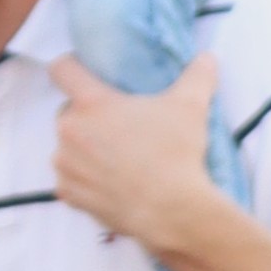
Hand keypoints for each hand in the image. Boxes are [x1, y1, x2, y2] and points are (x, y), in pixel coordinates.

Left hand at [46, 52, 229, 270]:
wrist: (175, 212)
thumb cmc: (178, 155)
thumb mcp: (191, 109)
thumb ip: (197, 77)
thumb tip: (208, 58)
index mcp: (92, 102)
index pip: (62, 69)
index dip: (72, 69)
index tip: (86, 78)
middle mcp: (70, 129)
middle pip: (68, 111)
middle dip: (87, 119)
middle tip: (117, 132)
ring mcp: (66, 163)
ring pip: (67, 148)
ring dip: (84, 151)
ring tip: (115, 163)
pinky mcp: (69, 193)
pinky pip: (69, 182)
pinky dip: (84, 183)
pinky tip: (108, 186)